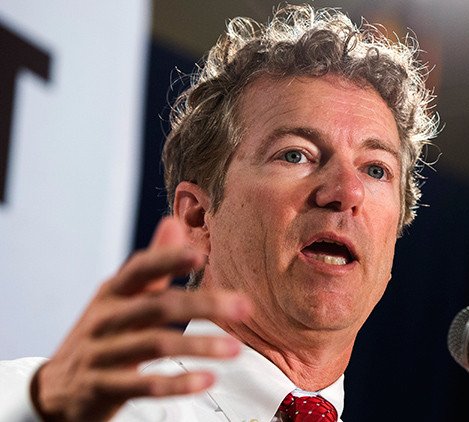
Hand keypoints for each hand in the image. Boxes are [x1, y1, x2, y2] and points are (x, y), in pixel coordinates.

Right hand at [31, 217, 248, 420]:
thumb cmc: (101, 334)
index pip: (140, 269)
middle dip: (204, 305)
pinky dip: (177, 383)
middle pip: (158, 307)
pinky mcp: (103, 388)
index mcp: (112, 293)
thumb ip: (152, 265)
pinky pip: (144, 385)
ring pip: (155, 345)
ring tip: (235, 349)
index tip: (201, 254)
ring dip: (199, 346)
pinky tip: (207, 380)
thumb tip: (173, 221)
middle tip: (244, 307)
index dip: (168, 259)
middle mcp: (105, 319)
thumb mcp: (119, 297)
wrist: (56, 389)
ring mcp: (102, 354)